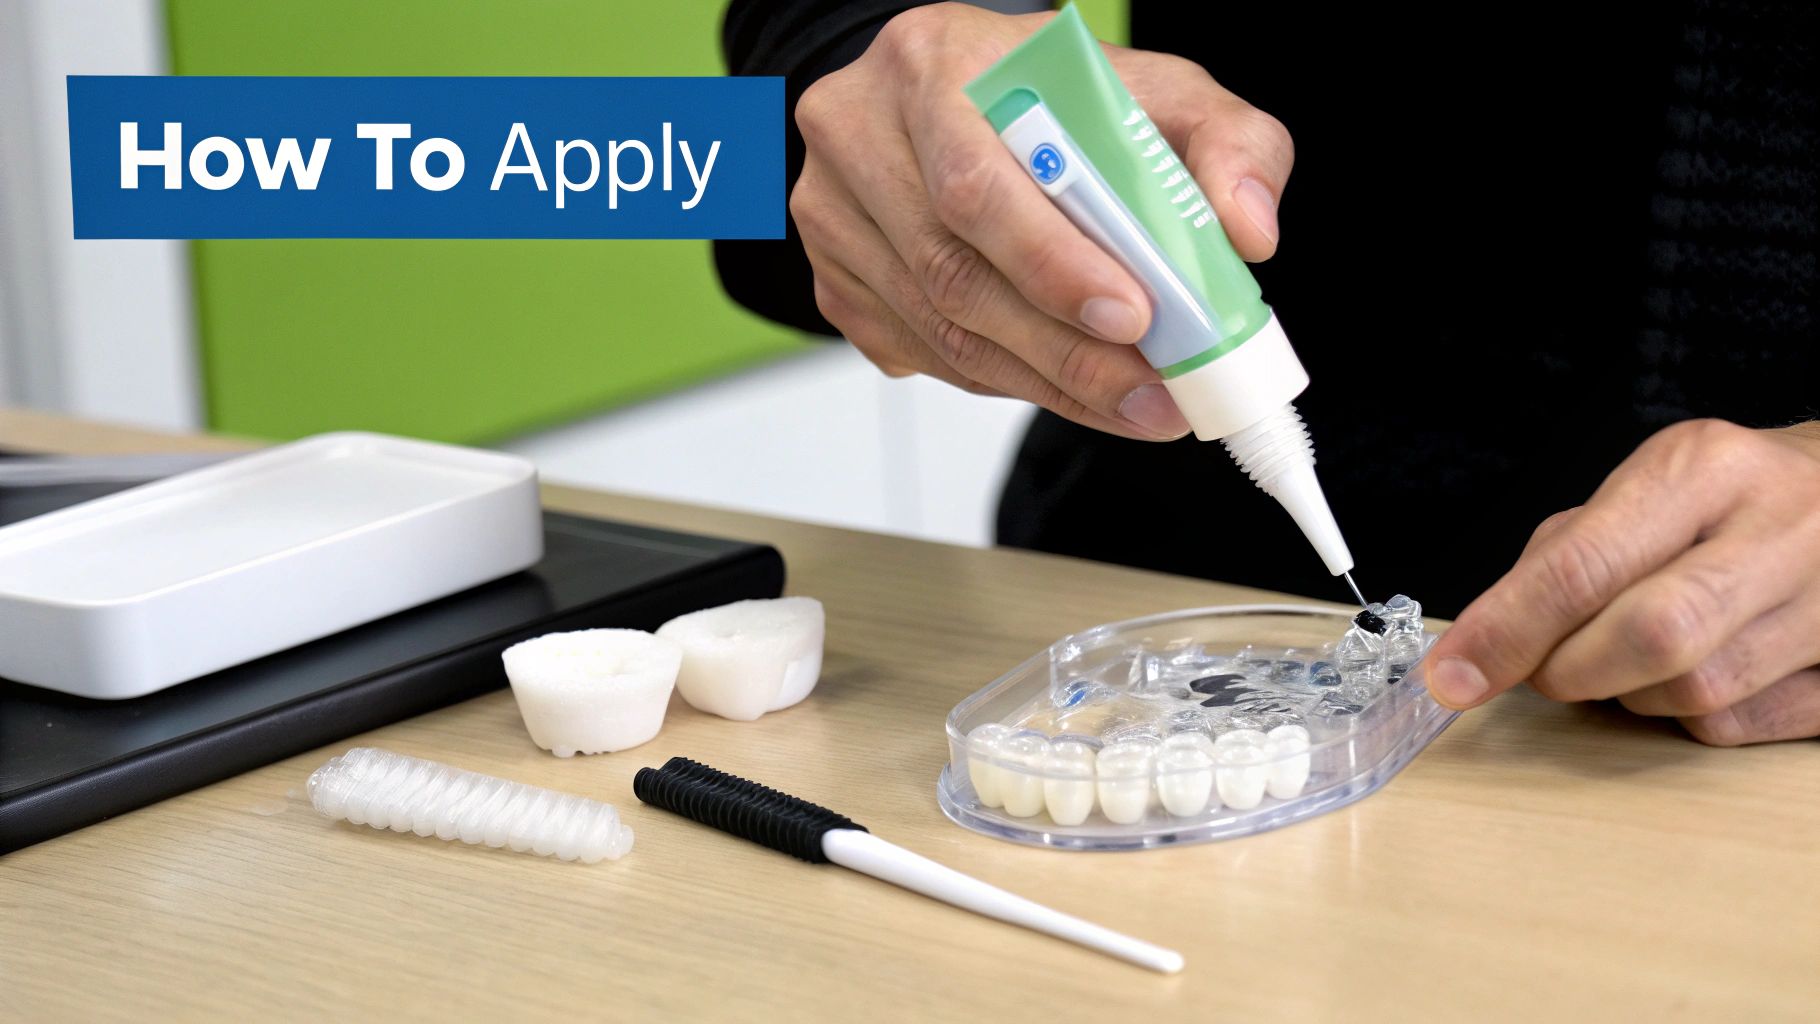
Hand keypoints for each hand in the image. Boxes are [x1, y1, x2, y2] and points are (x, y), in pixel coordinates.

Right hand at [791, 3, 1293, 438]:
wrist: (952, 96)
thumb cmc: (1047, 94)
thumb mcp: (1152, 88)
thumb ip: (1224, 143)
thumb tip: (1247, 231)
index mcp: (930, 65)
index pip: (976, 182)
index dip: (1052, 262)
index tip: (1134, 317)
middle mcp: (859, 135)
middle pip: (953, 272)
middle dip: (1066, 351)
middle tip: (1152, 393)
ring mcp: (834, 215)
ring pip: (938, 330)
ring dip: (1043, 383)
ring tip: (1132, 404)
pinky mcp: (837, 280)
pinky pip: (923, 356)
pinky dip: (1003, 381)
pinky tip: (1062, 382)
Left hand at [1426, 419, 1819, 744]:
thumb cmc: (1732, 496)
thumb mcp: (1649, 486)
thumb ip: (1567, 553)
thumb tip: (1488, 641)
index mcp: (1706, 470)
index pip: (1586, 564)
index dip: (1507, 630)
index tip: (1451, 674)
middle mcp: (1781, 530)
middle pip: (1649, 637)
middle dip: (1568, 670)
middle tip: (1543, 669)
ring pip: (1694, 693)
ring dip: (1630, 694)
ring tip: (1631, 654)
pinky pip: (1739, 726)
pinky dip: (1689, 715)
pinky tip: (1695, 671)